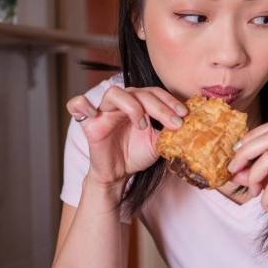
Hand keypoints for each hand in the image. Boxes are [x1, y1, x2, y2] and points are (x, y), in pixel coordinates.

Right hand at [66, 86, 186, 189]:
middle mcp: (122, 103)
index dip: (170, 101)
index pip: (154, 93)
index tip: (184, 115)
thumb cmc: (136, 154)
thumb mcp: (159, 142)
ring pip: (114, 93)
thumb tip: (191, 123)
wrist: (119, 174)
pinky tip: (94, 113)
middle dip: (160, 107)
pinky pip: (77, 105)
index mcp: (139, 104)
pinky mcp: (89, 124)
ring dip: (132, 106)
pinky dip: (82, 105)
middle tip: (175, 123)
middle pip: (139, 92)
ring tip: (142, 125)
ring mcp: (104, 111)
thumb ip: (169, 131)